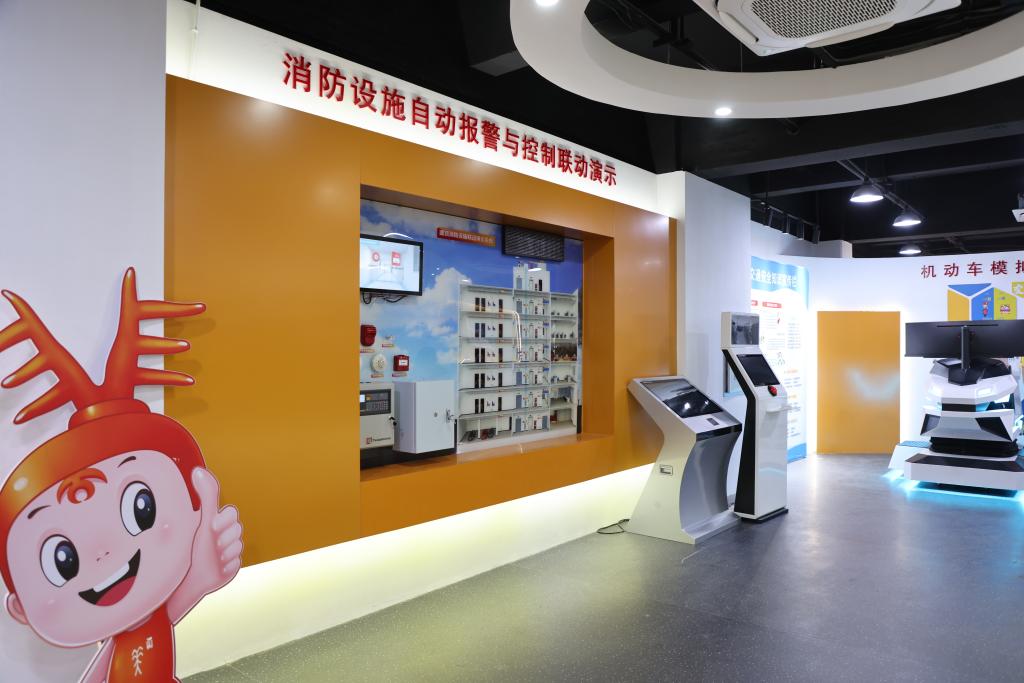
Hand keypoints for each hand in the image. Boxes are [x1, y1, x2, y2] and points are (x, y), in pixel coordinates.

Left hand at [189, 467, 242, 593]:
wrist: (186, 582)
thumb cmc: (190, 549)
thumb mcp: (202, 521)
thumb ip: (207, 495)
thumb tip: (199, 469)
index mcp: (213, 522)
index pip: (232, 513)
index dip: (225, 520)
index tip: (212, 527)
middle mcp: (220, 535)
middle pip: (238, 529)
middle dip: (225, 538)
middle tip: (212, 545)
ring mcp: (226, 551)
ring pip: (238, 546)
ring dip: (226, 553)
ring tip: (212, 558)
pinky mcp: (229, 567)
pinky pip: (237, 562)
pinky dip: (227, 566)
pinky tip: (216, 568)